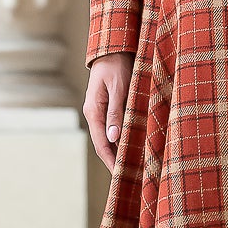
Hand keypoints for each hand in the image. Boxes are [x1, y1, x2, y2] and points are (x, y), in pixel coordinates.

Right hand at [83, 52, 133, 170]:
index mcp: (94, 111)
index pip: (101, 143)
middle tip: (128, 178)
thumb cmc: (117, 66)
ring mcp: (101, 111)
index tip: (120, 175)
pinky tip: (132, 147)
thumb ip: (116, 112)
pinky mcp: (109, 107)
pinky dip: (122, 139)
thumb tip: (113, 138)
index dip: (110, 160)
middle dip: (114, 161)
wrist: (113, 49)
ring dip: (119, 151)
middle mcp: (95, 114)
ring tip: (133, 167)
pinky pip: (114, 128)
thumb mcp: (119, 88)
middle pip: (103, 144)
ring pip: (109, 137)